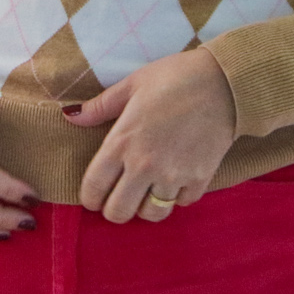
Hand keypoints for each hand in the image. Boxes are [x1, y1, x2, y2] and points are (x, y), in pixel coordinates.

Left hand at [66, 48, 236, 223]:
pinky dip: (176, 197)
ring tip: (146, 190)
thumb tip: (69, 115)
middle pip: (119, 212)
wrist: (224, 83)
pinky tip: (175, 179)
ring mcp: (174, 176)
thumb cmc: (174, 78)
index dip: (88, 198)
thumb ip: (99, 106)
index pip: (94, 187)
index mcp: (122, 142)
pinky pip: (181, 203)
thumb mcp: (132, 85)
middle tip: (118, 196)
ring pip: (151, 214)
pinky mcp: (200, 179)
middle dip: (114, 209)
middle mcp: (145, 166)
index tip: (93, 196)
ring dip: (145, 206)